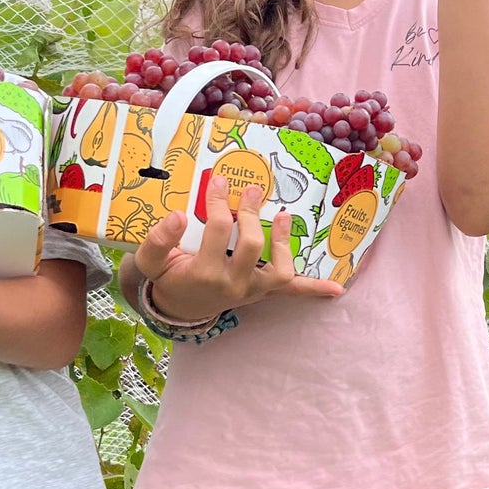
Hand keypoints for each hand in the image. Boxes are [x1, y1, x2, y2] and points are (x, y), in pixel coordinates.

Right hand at [131, 181, 342, 324]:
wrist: (181, 306)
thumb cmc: (168, 278)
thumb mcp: (151, 262)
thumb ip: (156, 239)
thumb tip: (178, 214)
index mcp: (205, 273)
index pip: (217, 230)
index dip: (220, 203)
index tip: (220, 182)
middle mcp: (234, 285)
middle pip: (252, 245)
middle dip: (252, 215)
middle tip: (253, 190)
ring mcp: (253, 291)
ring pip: (280, 271)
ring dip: (286, 243)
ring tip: (285, 216)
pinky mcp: (264, 293)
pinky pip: (292, 293)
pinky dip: (314, 289)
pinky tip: (337, 287)